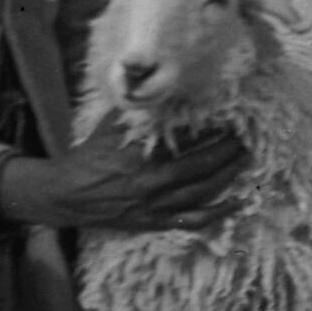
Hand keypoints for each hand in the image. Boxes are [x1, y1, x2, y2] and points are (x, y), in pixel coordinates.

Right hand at [0, 125, 247, 236]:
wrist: (64, 195)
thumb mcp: (110, 126)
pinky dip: (217, 213)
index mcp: (140, 153)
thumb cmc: (89, 156)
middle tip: (247, 135)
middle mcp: (151, 180)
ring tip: (246, 158)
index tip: (230, 114)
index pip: (184, 137)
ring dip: (228, 174)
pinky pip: (192, 220)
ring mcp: (154, 204)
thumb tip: (163, 89)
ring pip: (202, 190)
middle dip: (227, 149)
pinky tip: (237, 203)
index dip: (210, 126)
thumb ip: (137, 111)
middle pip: (201, 163)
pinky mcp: (154, 222)